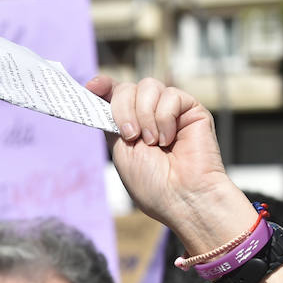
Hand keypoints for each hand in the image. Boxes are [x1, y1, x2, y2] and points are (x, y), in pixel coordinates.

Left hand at [85, 76, 255, 254]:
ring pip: (148, 87)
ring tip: (153, 143)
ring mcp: (170, 110)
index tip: (92, 87)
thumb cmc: (152, 183)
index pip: (114, 94)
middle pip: (128, 88)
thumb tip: (98, 92)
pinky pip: (170, 96)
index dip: (102, 86)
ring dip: (144, 115)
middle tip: (131, 136)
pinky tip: (170, 139)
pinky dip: (164, 119)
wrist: (182, 196)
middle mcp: (149, 114)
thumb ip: (112, 121)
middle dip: (123, 110)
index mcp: (129, 125)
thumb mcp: (121, 150)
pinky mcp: (191, 108)